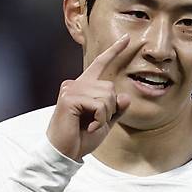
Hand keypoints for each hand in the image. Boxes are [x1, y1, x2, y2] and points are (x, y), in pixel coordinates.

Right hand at [47, 34, 130, 160]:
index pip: (100, 64)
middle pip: (110, 87)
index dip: (114, 51)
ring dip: (105, 115)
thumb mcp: (105, 122)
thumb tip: (125, 97)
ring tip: (91, 125)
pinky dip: (100, 119)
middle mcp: (75, 84)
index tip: (127, 39)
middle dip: (110, 108)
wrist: (65, 153)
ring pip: (106, 96)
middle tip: (95, 122)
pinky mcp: (69, 98)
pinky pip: (99, 105)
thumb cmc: (82, 138)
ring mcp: (71, 89)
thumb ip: (116, 109)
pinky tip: (89, 127)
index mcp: (83, 86)